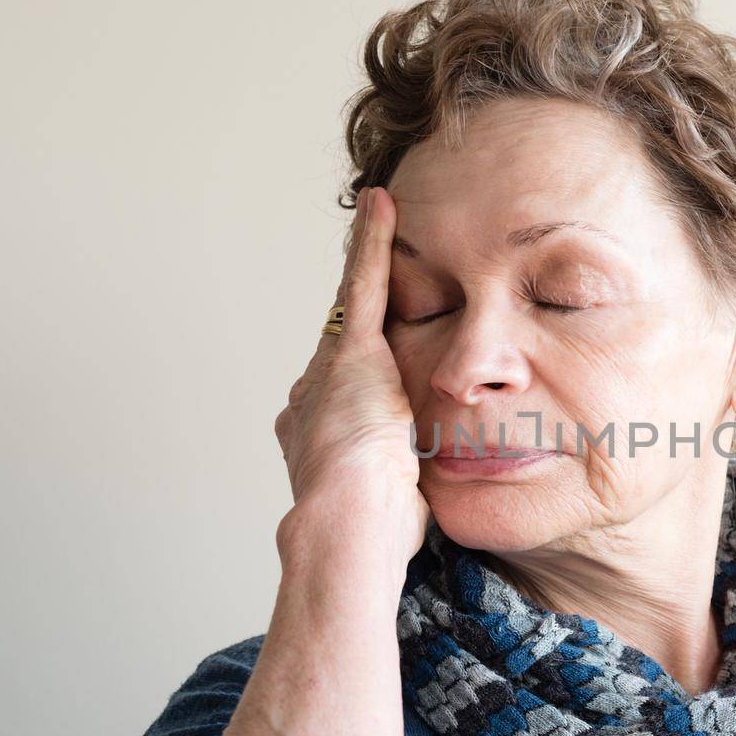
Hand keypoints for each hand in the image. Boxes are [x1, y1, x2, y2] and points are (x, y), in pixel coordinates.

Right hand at [273, 186, 429, 559]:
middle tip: (381, 265)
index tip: (373, 371)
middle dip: (364, 317)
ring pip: (358, 309)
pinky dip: (374, 242)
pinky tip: (384, 203)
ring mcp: (328, 371)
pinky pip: (366, 284)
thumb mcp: (392, 501)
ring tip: (382, 213)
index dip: (361, 376)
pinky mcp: (352, 351)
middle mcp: (311, 397)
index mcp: (316, 434)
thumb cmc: (374, 531)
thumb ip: (403, 481)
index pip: (346, 391)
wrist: (347, 526)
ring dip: (370, 263)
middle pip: (348, 347)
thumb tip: (424, 492)